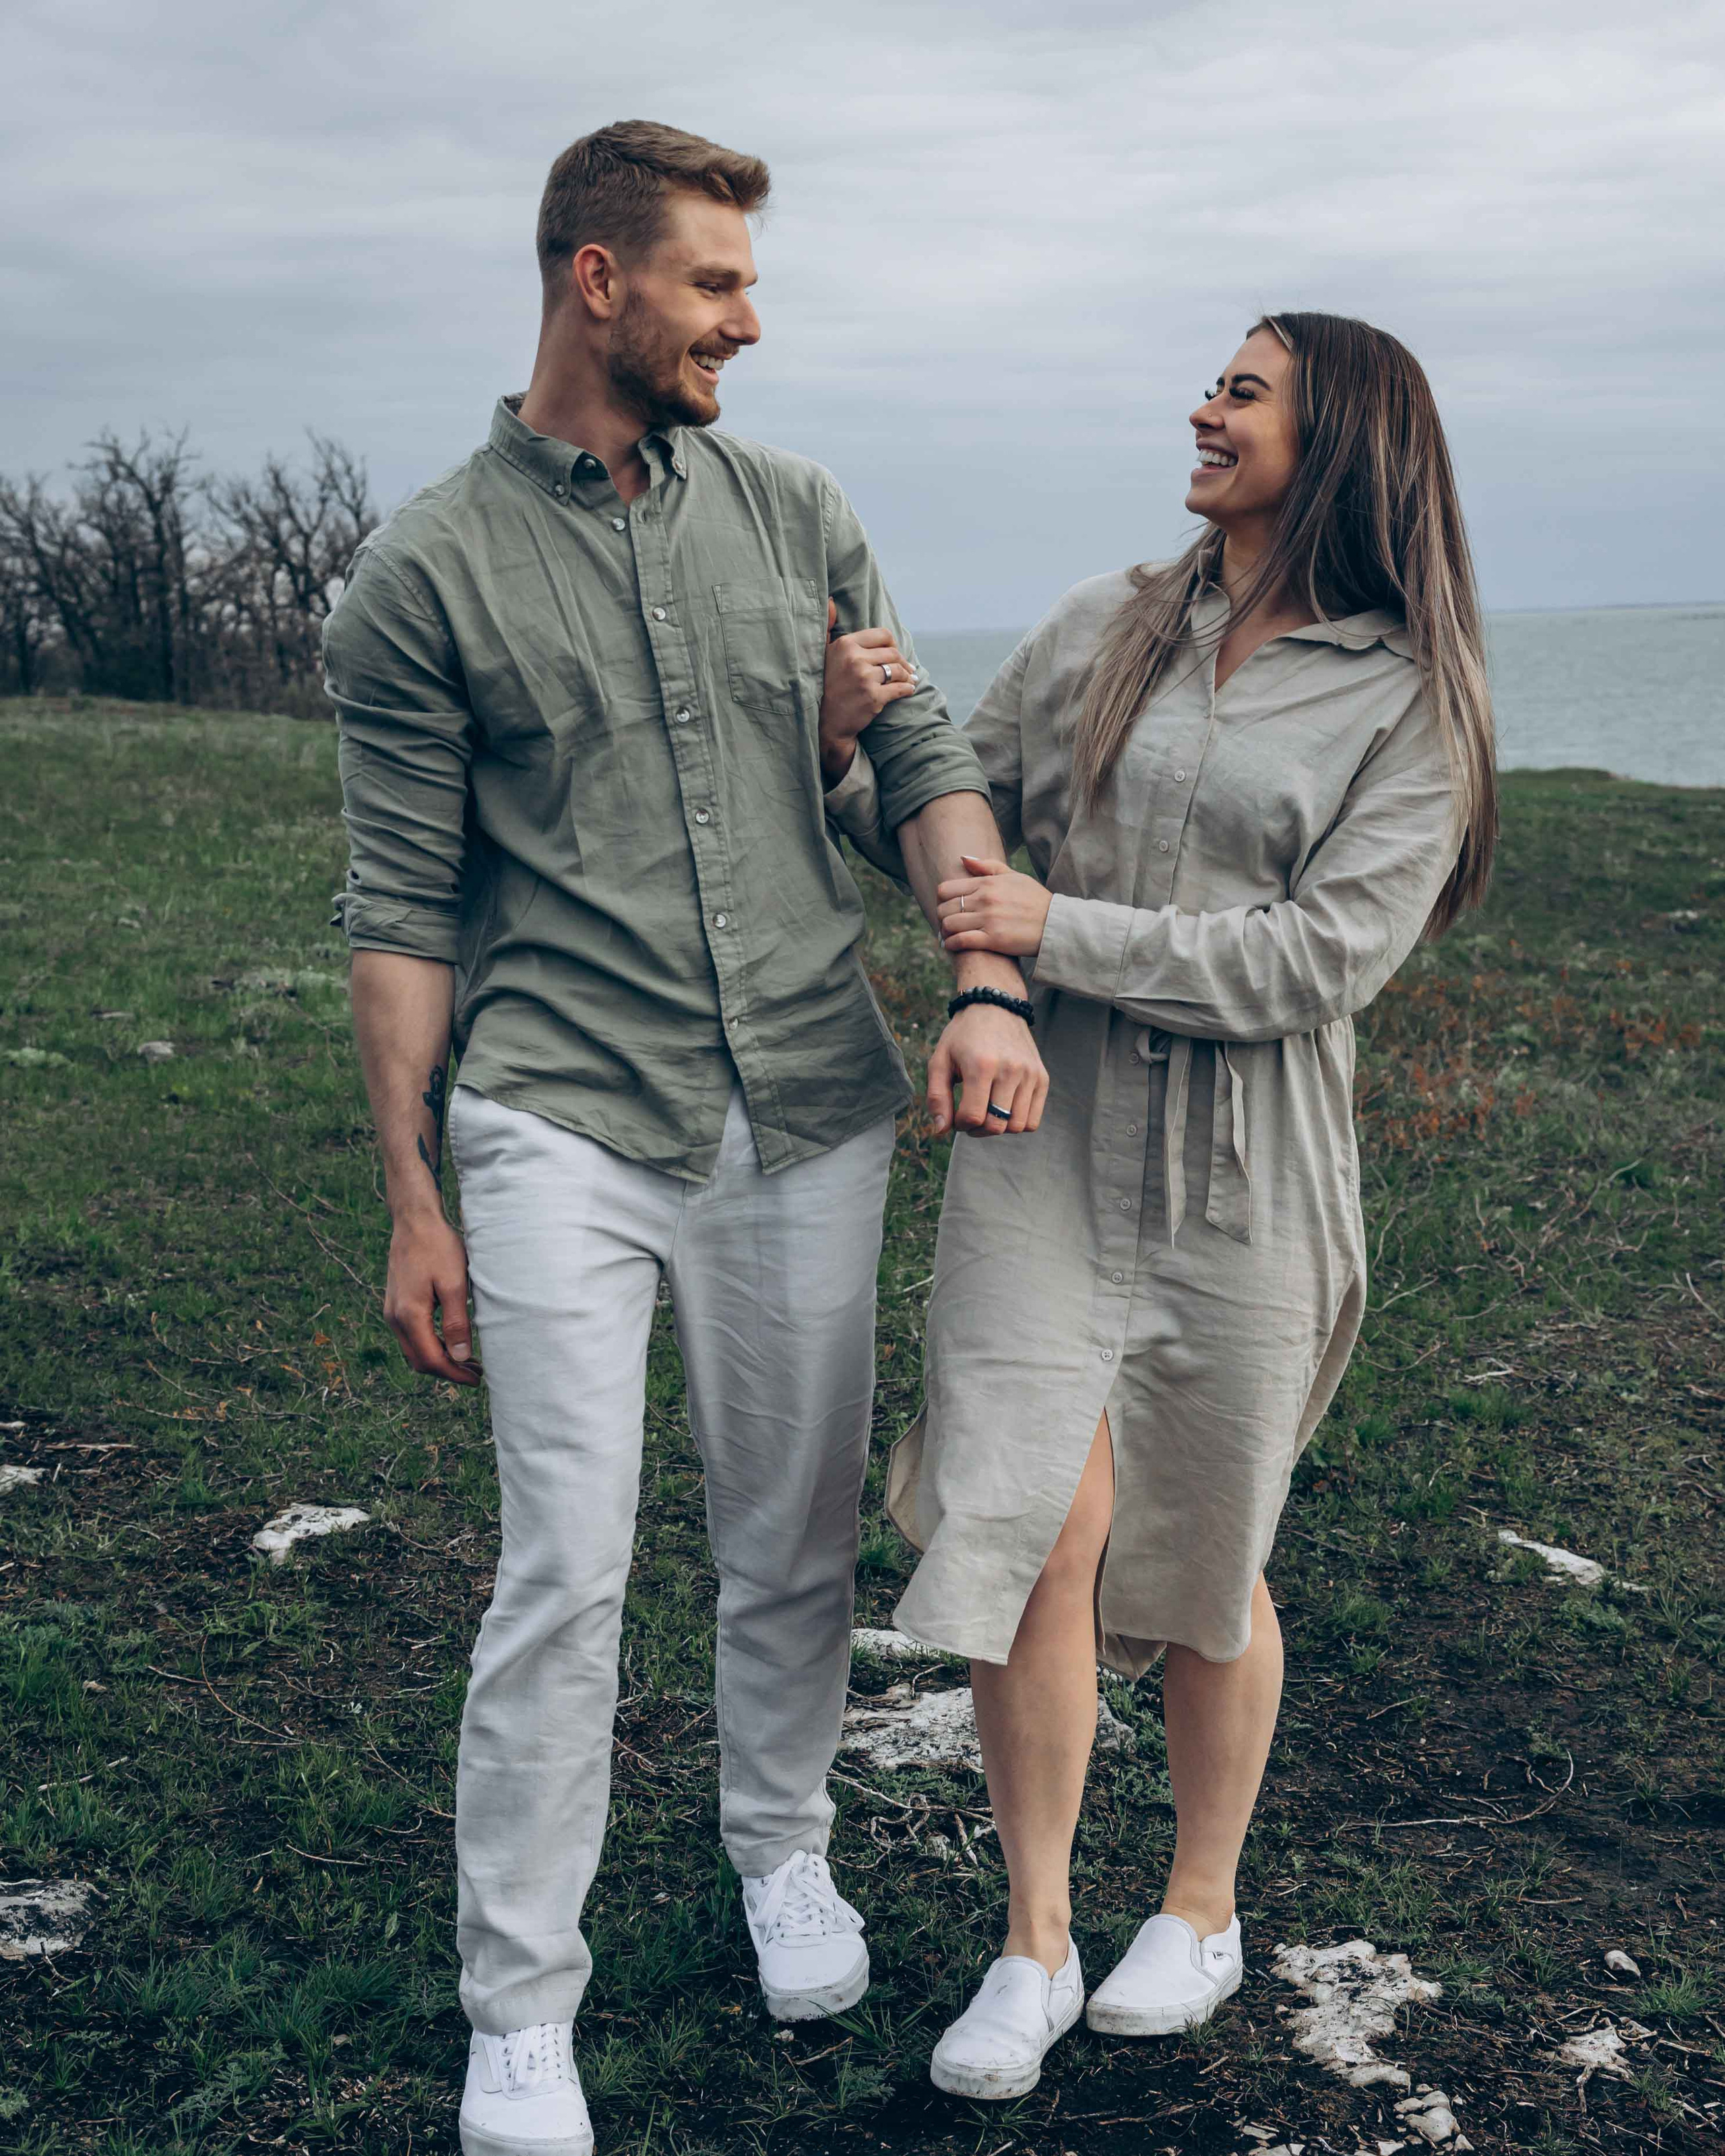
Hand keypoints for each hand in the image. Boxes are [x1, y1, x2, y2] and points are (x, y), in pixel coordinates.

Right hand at [384, 1208, 481, 1384]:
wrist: (414, 1221)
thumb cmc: (438, 1248)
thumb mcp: (455, 1284)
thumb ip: (457, 1322)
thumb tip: (460, 1358)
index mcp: (409, 1315)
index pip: (431, 1360)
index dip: (454, 1374)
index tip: (477, 1380)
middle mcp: (395, 1318)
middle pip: (420, 1361)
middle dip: (448, 1371)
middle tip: (476, 1373)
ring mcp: (392, 1312)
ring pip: (414, 1350)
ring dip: (439, 1360)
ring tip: (468, 1360)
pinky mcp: (395, 1304)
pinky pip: (411, 1336)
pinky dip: (431, 1345)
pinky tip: (450, 1340)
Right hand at [820, 596, 918, 785]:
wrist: (825, 722)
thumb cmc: (826, 686)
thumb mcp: (824, 653)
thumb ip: (828, 627)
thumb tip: (832, 601)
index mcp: (845, 644)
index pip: (882, 635)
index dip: (892, 644)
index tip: (894, 654)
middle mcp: (854, 658)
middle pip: (892, 653)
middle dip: (902, 662)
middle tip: (908, 670)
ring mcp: (864, 678)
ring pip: (898, 670)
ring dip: (907, 675)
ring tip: (910, 679)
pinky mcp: (873, 697)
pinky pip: (900, 688)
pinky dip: (908, 689)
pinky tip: (909, 690)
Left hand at [926, 1000, 1047, 1136]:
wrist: (995, 1007)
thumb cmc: (962, 1037)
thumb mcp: (939, 1061)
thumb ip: (937, 1097)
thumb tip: (940, 1131)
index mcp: (981, 1065)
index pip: (973, 1117)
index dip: (960, 1125)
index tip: (956, 1115)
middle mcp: (1010, 1070)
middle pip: (996, 1125)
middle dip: (978, 1130)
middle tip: (970, 1117)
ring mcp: (1030, 1074)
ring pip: (1017, 1126)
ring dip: (999, 1128)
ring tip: (988, 1113)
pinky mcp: (1042, 1077)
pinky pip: (1033, 1120)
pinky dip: (1017, 1123)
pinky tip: (1004, 1109)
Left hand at [937, 854, 1052, 958]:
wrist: (1056, 924)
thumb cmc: (1036, 900)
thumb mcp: (1014, 876)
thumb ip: (987, 867)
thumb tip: (962, 859)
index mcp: (987, 883)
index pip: (946, 889)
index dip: (942, 900)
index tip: (948, 907)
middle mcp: (985, 900)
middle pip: (944, 908)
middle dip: (942, 917)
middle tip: (947, 924)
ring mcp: (988, 920)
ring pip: (949, 924)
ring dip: (946, 932)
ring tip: (950, 936)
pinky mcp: (993, 940)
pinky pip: (960, 941)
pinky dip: (952, 945)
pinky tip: (954, 946)